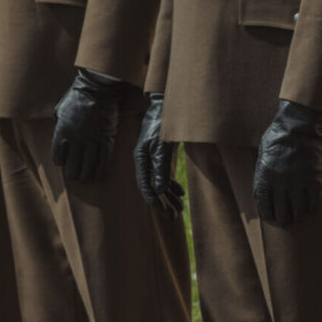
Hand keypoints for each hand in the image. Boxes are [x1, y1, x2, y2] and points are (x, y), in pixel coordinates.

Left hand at [50, 67, 127, 182]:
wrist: (97, 88)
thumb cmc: (76, 97)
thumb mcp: (59, 110)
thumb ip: (58, 126)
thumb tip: (58, 138)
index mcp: (62, 133)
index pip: (59, 158)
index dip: (61, 162)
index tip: (64, 161)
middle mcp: (76, 141)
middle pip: (73, 169)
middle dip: (73, 174)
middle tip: (75, 174)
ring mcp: (93, 142)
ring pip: (89, 169)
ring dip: (87, 176)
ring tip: (86, 177)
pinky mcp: (107, 140)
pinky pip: (105, 162)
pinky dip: (102, 172)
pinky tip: (100, 177)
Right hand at [133, 93, 182, 216]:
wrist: (166, 104)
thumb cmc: (163, 123)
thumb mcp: (163, 145)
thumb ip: (160, 167)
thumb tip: (158, 190)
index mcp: (141, 159)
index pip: (145, 185)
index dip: (155, 201)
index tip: (165, 213)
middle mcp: (144, 160)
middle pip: (152, 187)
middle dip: (163, 203)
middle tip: (173, 217)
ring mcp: (152, 157)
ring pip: (159, 182)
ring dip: (169, 196)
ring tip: (179, 210)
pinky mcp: (160, 154)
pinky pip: (164, 174)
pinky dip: (172, 185)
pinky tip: (180, 194)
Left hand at [252, 100, 321, 225]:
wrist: (299, 124)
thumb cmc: (278, 136)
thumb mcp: (262, 153)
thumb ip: (261, 173)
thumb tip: (261, 193)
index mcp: (265, 177)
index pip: (265, 207)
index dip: (268, 215)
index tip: (272, 217)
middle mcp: (281, 183)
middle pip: (282, 213)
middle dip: (284, 219)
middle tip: (286, 220)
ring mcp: (299, 182)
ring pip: (299, 211)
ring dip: (298, 216)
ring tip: (299, 216)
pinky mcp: (315, 179)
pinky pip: (314, 202)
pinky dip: (312, 208)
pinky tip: (311, 209)